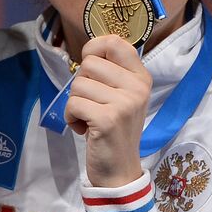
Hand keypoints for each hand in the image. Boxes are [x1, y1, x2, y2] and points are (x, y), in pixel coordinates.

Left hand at [65, 36, 149, 186]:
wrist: (119, 170)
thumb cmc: (115, 130)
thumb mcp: (122, 97)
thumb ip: (111, 73)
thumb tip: (90, 51)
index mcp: (141, 77)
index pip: (114, 42)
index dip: (93, 49)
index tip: (90, 69)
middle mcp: (137, 87)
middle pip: (89, 63)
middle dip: (80, 84)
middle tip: (91, 104)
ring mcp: (124, 103)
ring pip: (78, 84)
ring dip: (74, 103)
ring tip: (88, 118)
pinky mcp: (108, 119)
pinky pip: (73, 104)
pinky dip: (70, 117)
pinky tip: (83, 129)